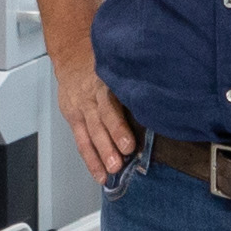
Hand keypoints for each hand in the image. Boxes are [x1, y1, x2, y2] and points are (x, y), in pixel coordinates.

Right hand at [65, 66, 140, 192]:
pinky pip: (81, 142)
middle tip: (119, 163)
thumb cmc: (102, 65)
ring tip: (109, 172)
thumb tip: (159, 106)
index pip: (111, 107)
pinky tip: (99, 174)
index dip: (118, 127)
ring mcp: (81, 109)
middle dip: (109, 145)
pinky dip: (90, 160)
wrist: (71, 57)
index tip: (130, 144)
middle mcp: (92, 97)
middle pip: (100, 123)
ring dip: (100, 156)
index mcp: (106, 83)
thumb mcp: (117, 68)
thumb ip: (132, 86)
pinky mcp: (73, 118)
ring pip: (90, 135)